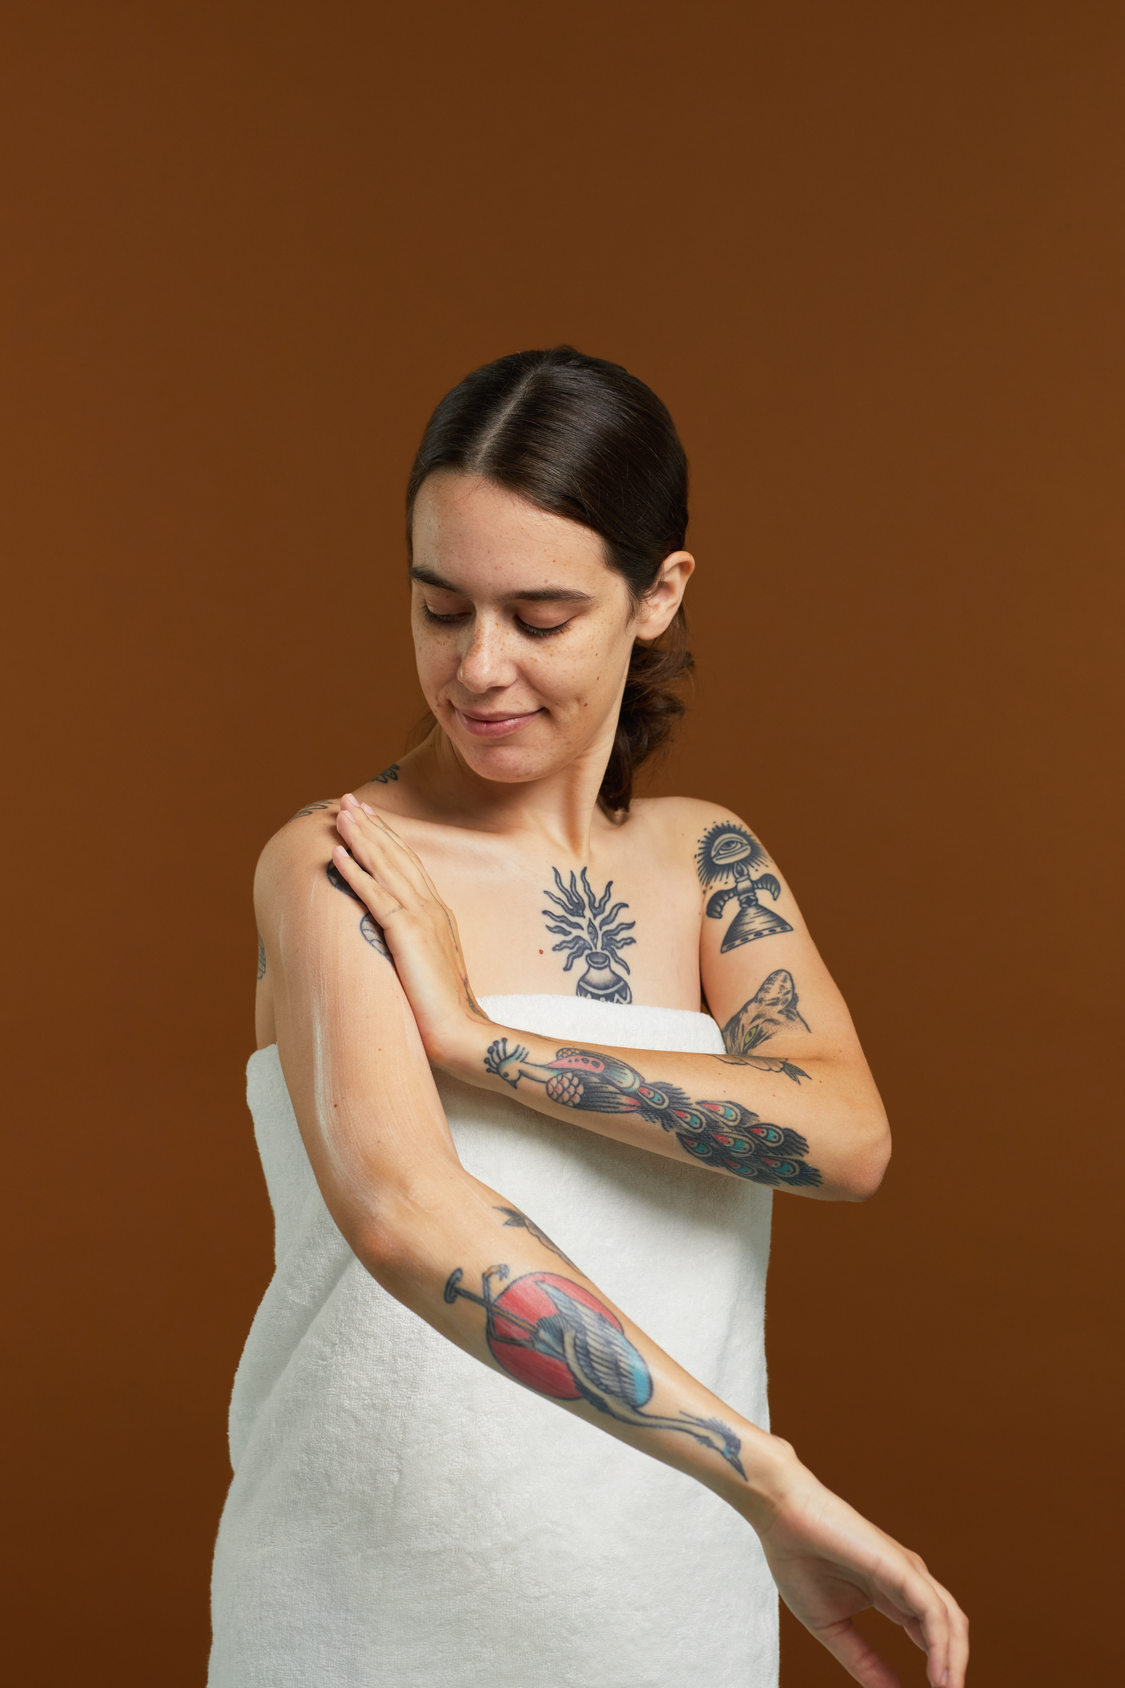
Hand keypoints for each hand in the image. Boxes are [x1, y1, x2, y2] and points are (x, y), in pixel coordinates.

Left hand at [330, 794, 489, 1059]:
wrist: (462, 1034)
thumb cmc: (444, 1012)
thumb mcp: (428, 969)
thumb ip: (414, 949)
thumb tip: (395, 945)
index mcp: (438, 915)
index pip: (409, 866)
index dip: (388, 839)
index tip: (369, 818)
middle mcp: (432, 909)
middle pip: (397, 857)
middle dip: (372, 827)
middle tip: (349, 801)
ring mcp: (422, 919)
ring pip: (385, 867)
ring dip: (361, 838)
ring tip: (340, 815)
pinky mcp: (408, 934)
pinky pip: (376, 896)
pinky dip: (356, 872)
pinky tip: (338, 854)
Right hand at [748, 1454, 967, 1687]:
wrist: (781, 1515)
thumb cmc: (798, 1560)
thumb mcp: (832, 1626)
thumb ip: (862, 1659)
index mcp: (891, 1592)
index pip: (928, 1635)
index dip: (938, 1668)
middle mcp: (906, 1580)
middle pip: (949, 1628)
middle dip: (954, 1667)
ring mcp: (906, 1571)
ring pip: (950, 1620)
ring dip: (955, 1661)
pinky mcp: (900, 1566)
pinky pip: (933, 1610)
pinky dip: (943, 1645)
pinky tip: (940, 1674)